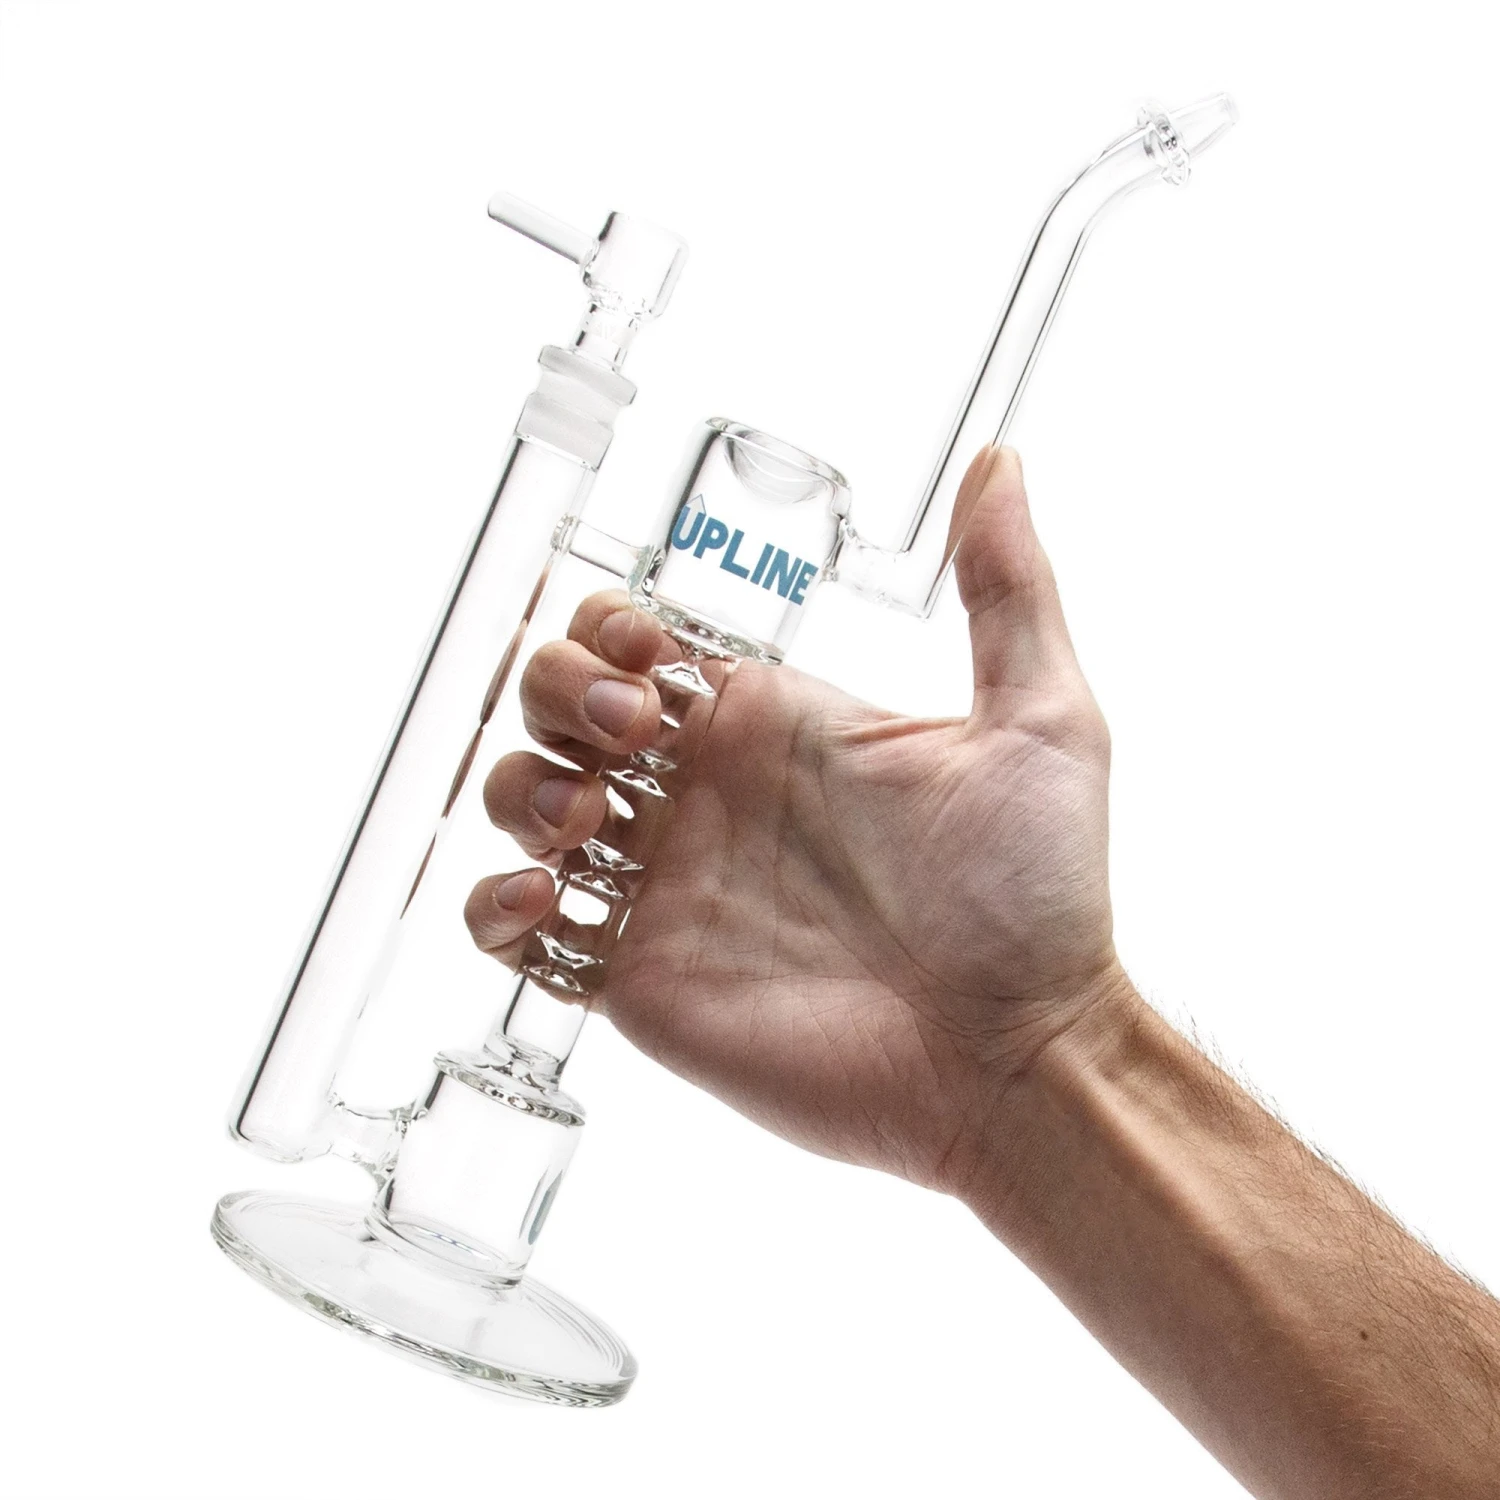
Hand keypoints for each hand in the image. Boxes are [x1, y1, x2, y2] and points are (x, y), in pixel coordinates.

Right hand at [465, 447, 1123, 1193]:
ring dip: (523, 792)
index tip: (652, 658)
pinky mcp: (637, 981)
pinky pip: (515, 939)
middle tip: (633, 735)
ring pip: (524, 808)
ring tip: (594, 823)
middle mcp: (702, 799)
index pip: (635, 644)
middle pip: (559, 710)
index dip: (610, 629)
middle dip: (559, 695)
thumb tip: (1000, 460)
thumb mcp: (1040, 719)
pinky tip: (546, 902)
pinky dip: (493, 912)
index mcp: (768, 725)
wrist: (1015, 1056)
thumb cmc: (1037, 895)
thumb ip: (1006, 587)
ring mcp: (663, 890)